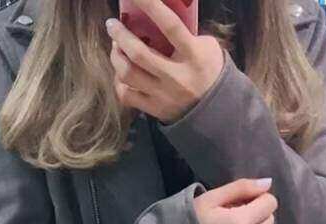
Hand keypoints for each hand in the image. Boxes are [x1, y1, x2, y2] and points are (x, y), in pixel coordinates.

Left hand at [106, 0, 223, 123]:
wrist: (214, 111)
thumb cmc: (210, 72)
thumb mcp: (208, 48)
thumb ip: (187, 34)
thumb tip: (159, 20)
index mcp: (193, 56)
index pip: (171, 26)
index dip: (151, 7)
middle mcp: (175, 76)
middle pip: (139, 54)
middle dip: (120, 36)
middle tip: (112, 25)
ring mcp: (162, 95)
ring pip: (128, 74)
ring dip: (116, 57)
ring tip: (115, 47)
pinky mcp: (153, 109)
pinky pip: (126, 95)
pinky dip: (118, 82)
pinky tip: (120, 73)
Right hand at [194, 179, 277, 223]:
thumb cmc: (189, 221)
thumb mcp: (210, 198)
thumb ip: (241, 188)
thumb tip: (268, 183)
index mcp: (239, 222)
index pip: (270, 204)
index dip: (258, 198)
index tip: (242, 200)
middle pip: (268, 220)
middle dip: (256, 213)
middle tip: (234, 213)